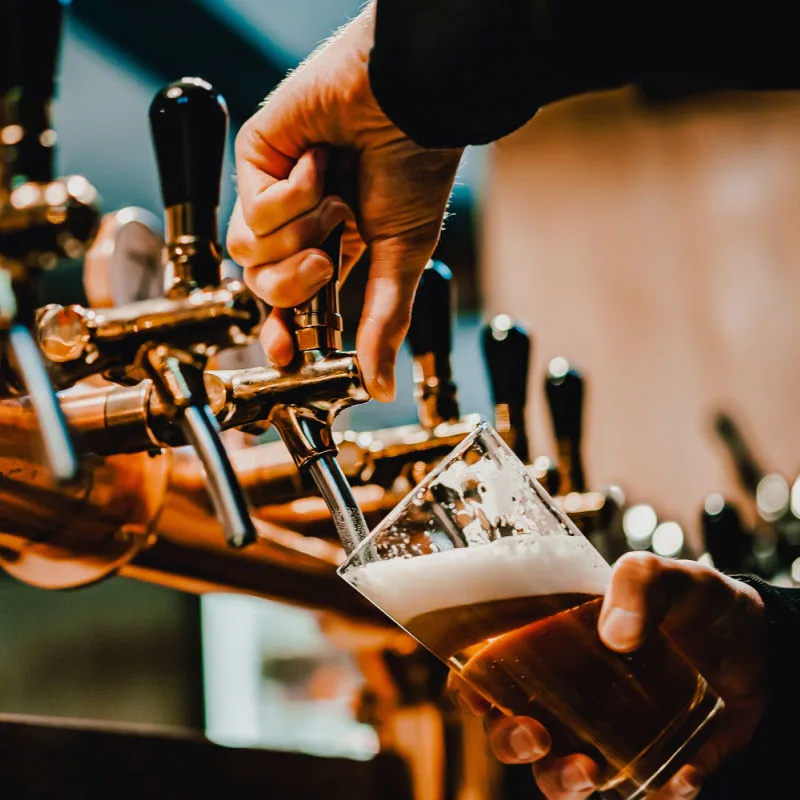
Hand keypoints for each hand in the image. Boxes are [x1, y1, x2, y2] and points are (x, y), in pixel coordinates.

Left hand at [227, 1, 462, 400]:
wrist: (412, 103)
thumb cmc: (416, 169)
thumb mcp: (402, 259)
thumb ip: (384, 324)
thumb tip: (380, 386)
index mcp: (333, 249)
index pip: (292, 306)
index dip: (283, 332)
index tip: (286, 355)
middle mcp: (298, 226)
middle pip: (262, 288)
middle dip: (294, 283)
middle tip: (327, 258)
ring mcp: (273, 193)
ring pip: (248, 255)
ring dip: (301, 233)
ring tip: (333, 197)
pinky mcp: (255, 160)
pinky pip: (253, 210)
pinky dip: (294, 194)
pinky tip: (319, 162)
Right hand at [448, 552, 767, 798]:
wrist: (762, 646)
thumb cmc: (698, 602)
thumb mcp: (669, 575)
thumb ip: (638, 582)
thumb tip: (614, 635)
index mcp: (555, 642)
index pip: (492, 667)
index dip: (471, 685)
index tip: (474, 695)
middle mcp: (570, 692)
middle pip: (511, 728)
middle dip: (509, 741)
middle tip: (534, 736)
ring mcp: (607, 732)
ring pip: (559, 773)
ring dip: (561, 782)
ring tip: (590, 773)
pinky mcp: (652, 763)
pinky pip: (637, 791)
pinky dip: (654, 792)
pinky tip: (681, 773)